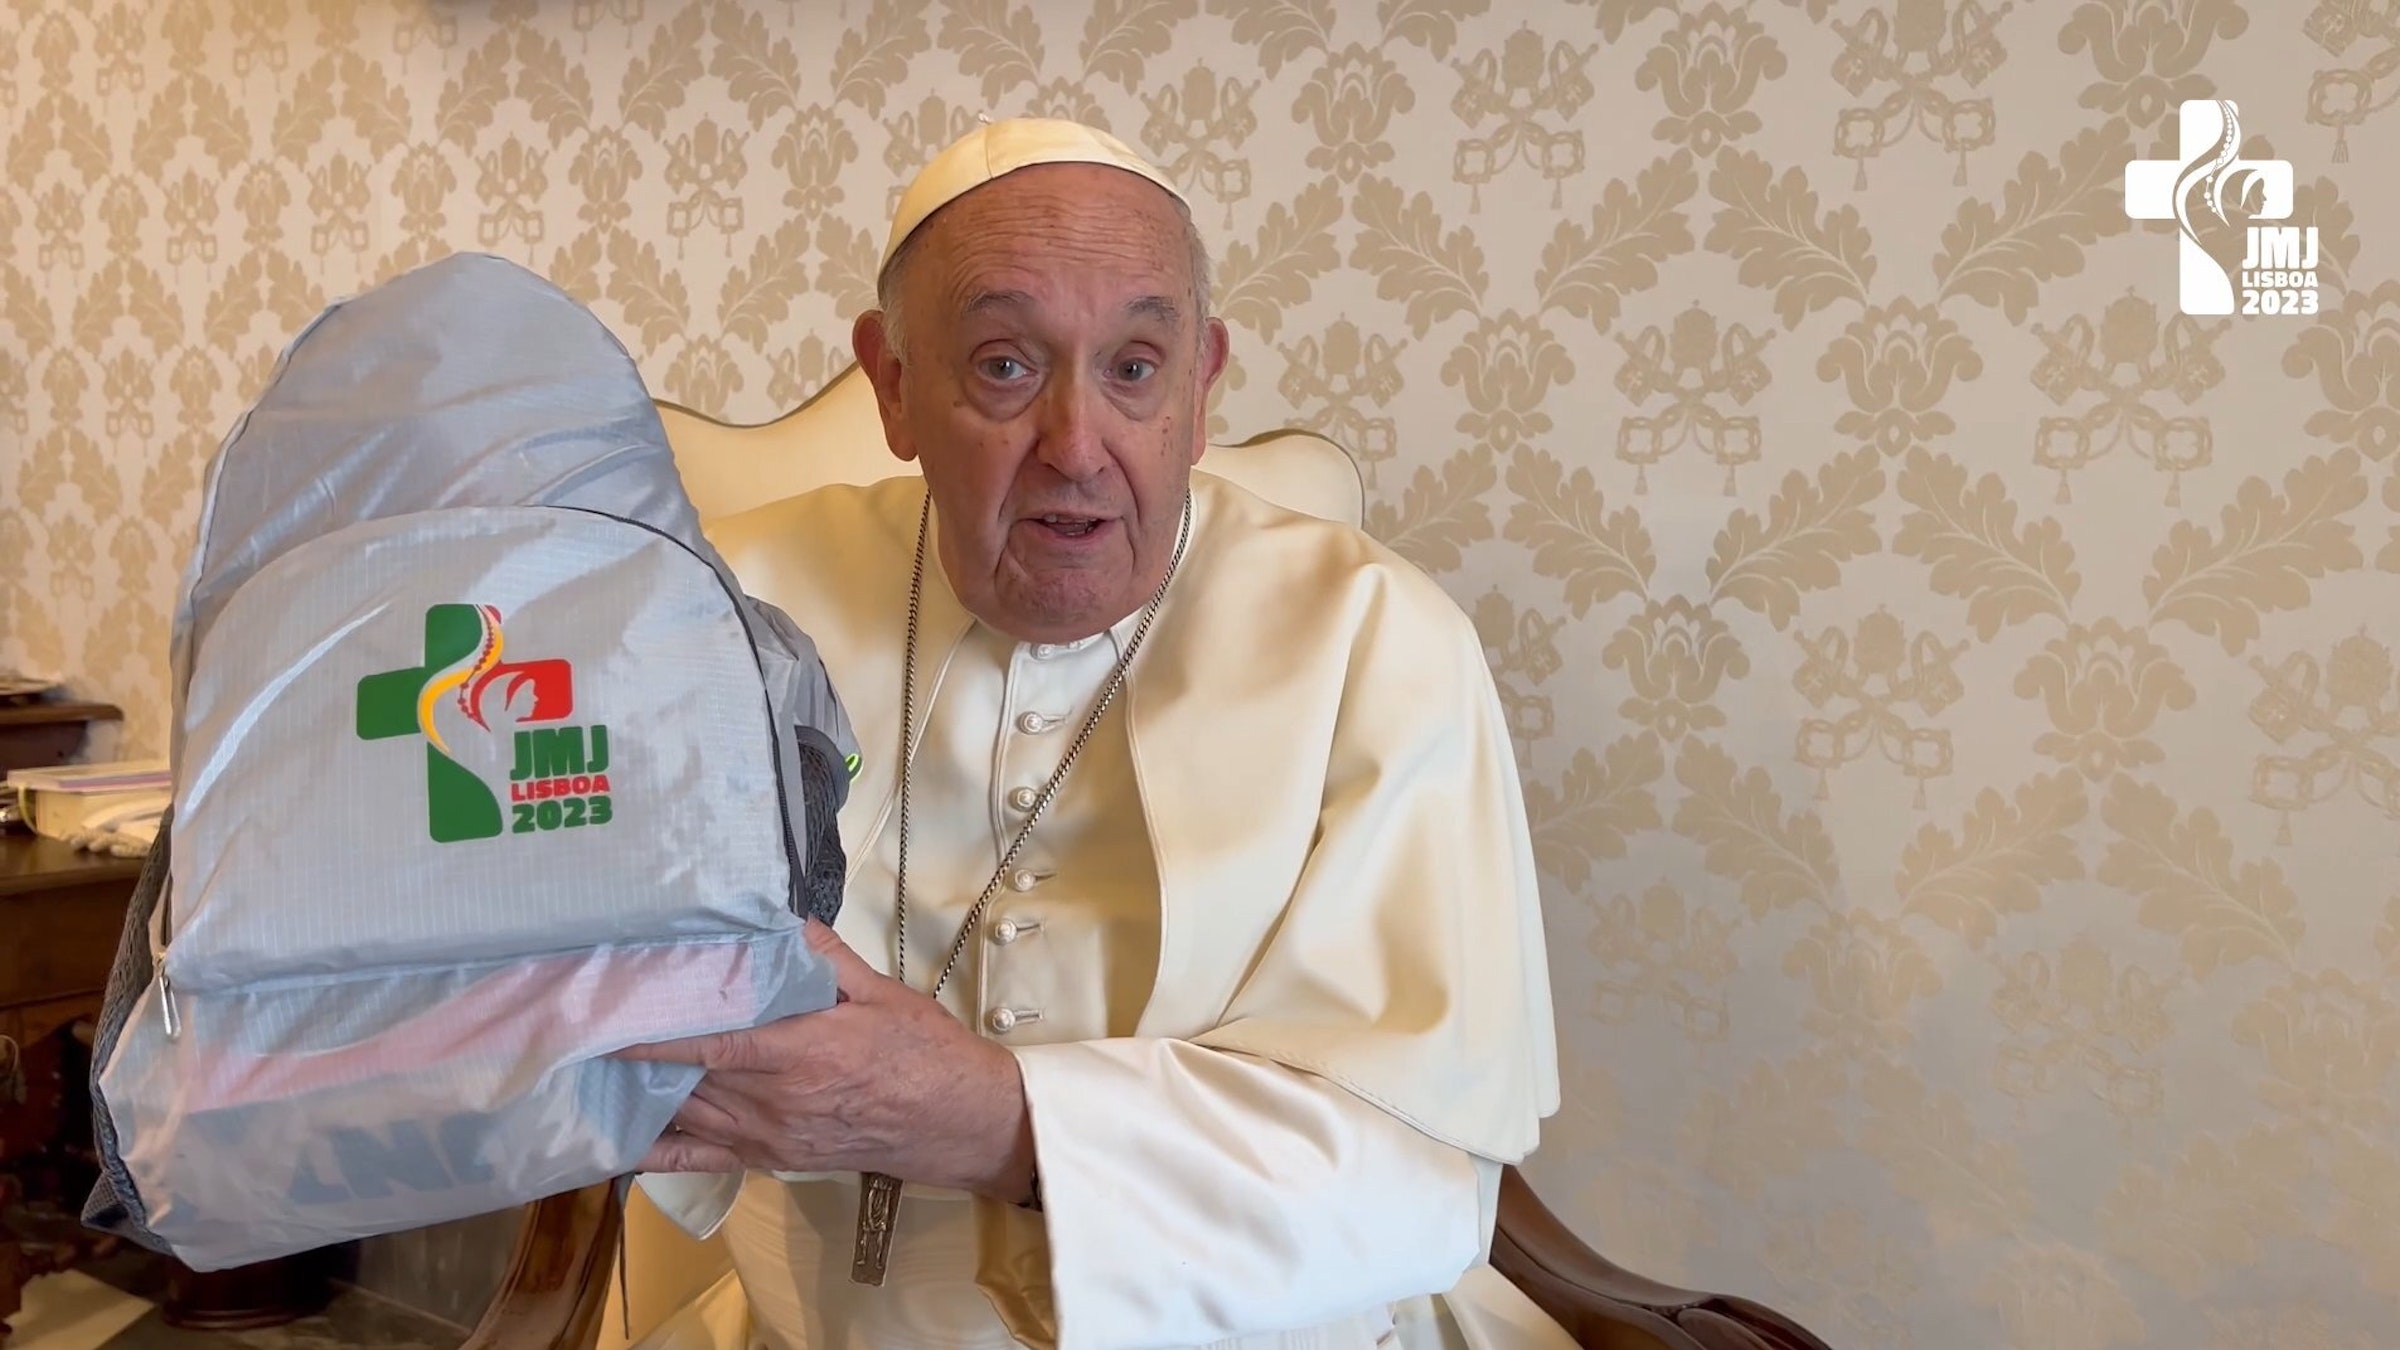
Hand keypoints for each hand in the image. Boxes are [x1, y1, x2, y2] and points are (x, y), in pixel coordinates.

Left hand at [616, 920, 1035, 1202]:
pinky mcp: (769, 1160)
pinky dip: (652, 1153)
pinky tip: (613, 1137)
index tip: (609, 1013)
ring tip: (588, 1062)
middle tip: (587, 1021)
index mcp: (801, 1052)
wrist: (958, 1123)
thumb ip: (824, 956)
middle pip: (686, 1076)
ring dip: (636, 1090)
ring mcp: (768, 1136)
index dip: (653, 1034)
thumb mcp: (881, 992)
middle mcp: (775, 1101)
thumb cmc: (923, 1053)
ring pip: (685, 1113)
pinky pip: (699, 1160)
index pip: (711, 1043)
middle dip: (634, 1052)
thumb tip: (776, 919)